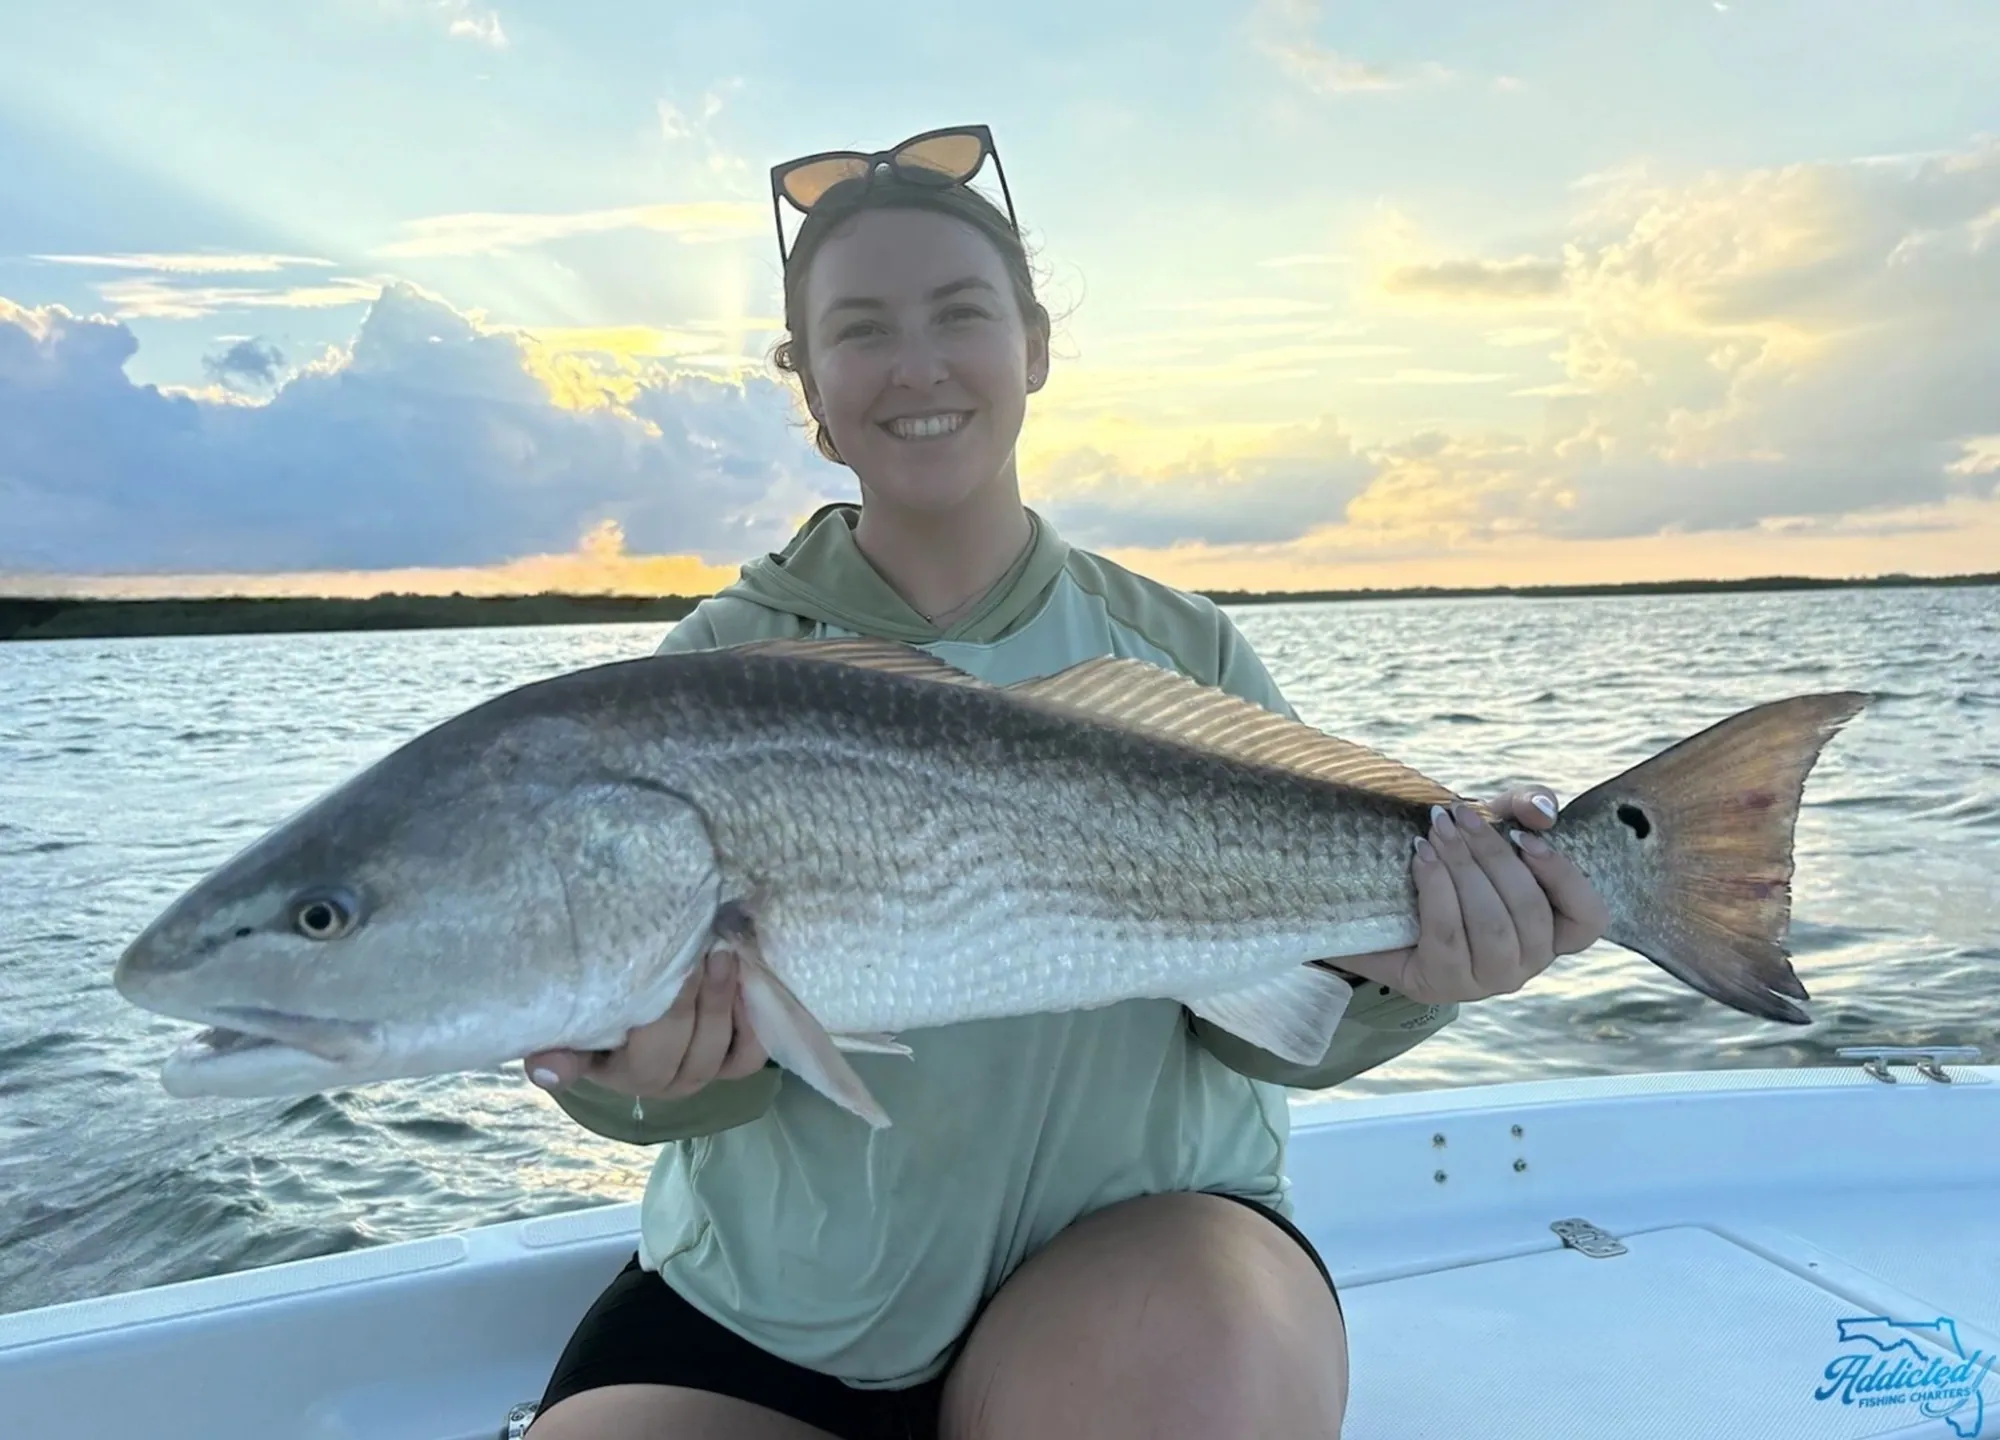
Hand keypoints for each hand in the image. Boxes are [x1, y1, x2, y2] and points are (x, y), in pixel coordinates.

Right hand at [524, 946, 768, 1098]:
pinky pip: (752, 1052)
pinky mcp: (734, 1065)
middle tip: (700, 946)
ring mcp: (703, 1074)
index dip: (663, 1012)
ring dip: (726, 999)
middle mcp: (666, 1081)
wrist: (628, 1022)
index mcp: (623, 1073)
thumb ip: (559, 1045)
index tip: (662, 973)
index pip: (649, 1051)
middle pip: (691, 1045)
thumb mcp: (572, 1029)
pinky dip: (753, 1018)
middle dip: (699, 994)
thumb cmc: (597, 1014)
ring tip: (725, 952)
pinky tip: (748, 978)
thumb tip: (542, 1069)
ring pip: (723, 1046)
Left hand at [1336, 787, 1611, 1004]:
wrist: (1380, 905)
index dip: (1563, 877)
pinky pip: (1448, 936)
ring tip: (1436, 833)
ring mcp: (1487, 980)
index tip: (1524, 836)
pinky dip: (1436, 889)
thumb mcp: (1490, 826)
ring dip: (1463, 870)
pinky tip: (1422, 858)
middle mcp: (1527, 962)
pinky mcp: (1443, 984)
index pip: (1588, 918)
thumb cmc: (1451, 866)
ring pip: (1492, 927)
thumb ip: (1523, 807)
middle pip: (1530, 912)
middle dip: (1493, 856)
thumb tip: (1542, 810)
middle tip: (1458, 816)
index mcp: (1552, 930)